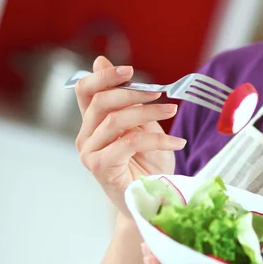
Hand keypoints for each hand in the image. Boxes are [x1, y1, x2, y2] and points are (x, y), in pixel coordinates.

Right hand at [75, 56, 186, 215]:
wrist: (155, 203)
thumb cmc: (149, 166)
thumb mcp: (143, 126)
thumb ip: (128, 100)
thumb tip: (102, 61)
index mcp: (94, 123)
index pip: (86, 90)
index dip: (104, 76)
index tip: (129, 71)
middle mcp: (86, 137)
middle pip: (100, 102)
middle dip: (133, 93)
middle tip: (161, 94)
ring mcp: (90, 153)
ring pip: (115, 120)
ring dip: (149, 113)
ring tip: (172, 112)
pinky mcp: (100, 168)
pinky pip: (129, 142)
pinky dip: (157, 139)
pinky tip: (176, 143)